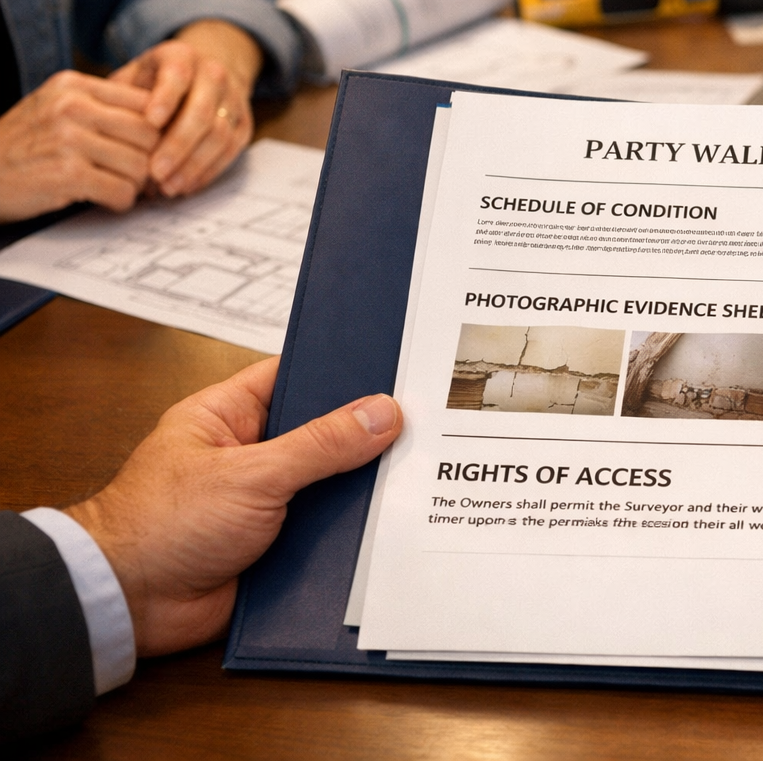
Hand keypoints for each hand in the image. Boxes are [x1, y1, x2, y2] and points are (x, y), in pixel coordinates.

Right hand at [0, 70, 160, 221]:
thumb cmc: (24, 145)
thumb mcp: (55, 108)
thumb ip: (100, 106)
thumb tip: (161, 119)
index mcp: (72, 86)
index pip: (145, 102)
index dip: (155, 130)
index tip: (147, 148)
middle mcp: (71, 107)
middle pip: (149, 135)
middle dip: (149, 160)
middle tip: (135, 173)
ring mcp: (69, 140)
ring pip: (140, 165)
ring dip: (134, 184)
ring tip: (115, 185)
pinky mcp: (67, 174)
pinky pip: (122, 191)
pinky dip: (120, 201)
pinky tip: (105, 199)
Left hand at [65, 357, 400, 656]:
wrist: (128, 606)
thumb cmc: (162, 524)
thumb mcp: (251, 474)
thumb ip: (321, 444)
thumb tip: (382, 413)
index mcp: (227, 416)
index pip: (293, 377)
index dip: (340, 372)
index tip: (393, 370)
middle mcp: (247, 454)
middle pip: (320, 433)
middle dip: (362, 435)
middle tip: (420, 424)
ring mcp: (262, 501)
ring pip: (327, 485)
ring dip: (358, 488)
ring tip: (416, 473)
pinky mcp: (274, 545)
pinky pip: (324, 531)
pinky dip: (349, 533)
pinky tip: (390, 525)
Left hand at [109, 19, 261, 197]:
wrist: (200, 75)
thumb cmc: (152, 83)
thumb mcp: (131, 78)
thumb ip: (116, 98)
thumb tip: (97, 130)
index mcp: (182, 56)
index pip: (178, 75)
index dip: (165, 99)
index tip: (149, 123)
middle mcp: (214, 74)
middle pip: (202, 112)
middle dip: (178, 145)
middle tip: (154, 173)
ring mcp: (233, 100)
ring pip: (220, 135)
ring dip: (194, 165)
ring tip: (168, 187)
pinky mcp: (244, 124)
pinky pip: (232, 151)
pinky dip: (209, 172)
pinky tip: (186, 186)